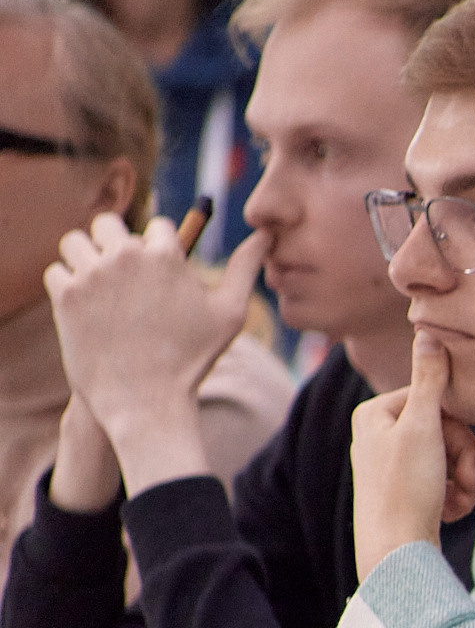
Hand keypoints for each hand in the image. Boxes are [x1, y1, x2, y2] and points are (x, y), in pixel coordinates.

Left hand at [44, 214, 269, 493]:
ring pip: (75, 243)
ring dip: (85, 261)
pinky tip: (87, 312)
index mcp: (166, 254)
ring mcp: (93, 274)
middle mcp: (126, 256)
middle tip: (124, 282)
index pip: (156, 227)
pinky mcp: (65, 295)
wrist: (146, 402)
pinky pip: (56, 272)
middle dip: (114, 246)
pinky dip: (66, 288)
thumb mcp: (230, 313)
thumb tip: (265, 234)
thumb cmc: (192, 359)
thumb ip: (245, 268)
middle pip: (108, 224)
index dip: (158, 251)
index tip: (157, 279)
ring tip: (101, 293)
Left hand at [350, 334, 474, 581]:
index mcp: (374, 413)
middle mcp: (378, 436)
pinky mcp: (406, 492)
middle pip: (447, 429)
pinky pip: (445, 480)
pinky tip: (450, 512)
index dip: (459, 428)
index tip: (458, 452)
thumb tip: (428, 332)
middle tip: (466, 483)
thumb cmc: (405, 492)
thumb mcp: (423, 429)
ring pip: (451, 455)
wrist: (397, 555)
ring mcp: (392, 465)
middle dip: (466, 458)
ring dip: (466, 479)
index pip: (438, 400)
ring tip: (459, 501)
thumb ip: (430, 380)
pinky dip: (456, 495)